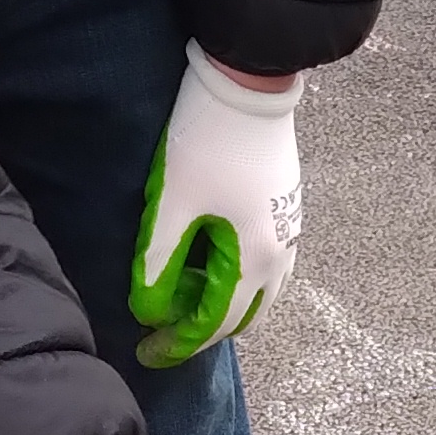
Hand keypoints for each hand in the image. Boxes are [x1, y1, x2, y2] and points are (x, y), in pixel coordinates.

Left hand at [127, 50, 301, 366]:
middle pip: (243, 315)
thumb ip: (158, 262)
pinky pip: (268, 265)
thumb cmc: (208, 140)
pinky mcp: (286, 210)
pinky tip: (209, 263)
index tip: (146, 351)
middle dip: (202, 330)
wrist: (249, 83)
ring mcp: (289, 231)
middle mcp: (281, 253)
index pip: (214, 323)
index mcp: (254, 257)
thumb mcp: (172, 203)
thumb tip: (146, 310)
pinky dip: (239, 280)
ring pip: (260, 292)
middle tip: (161, 331)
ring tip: (182, 298)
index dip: (178, 342)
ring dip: (222, 305)